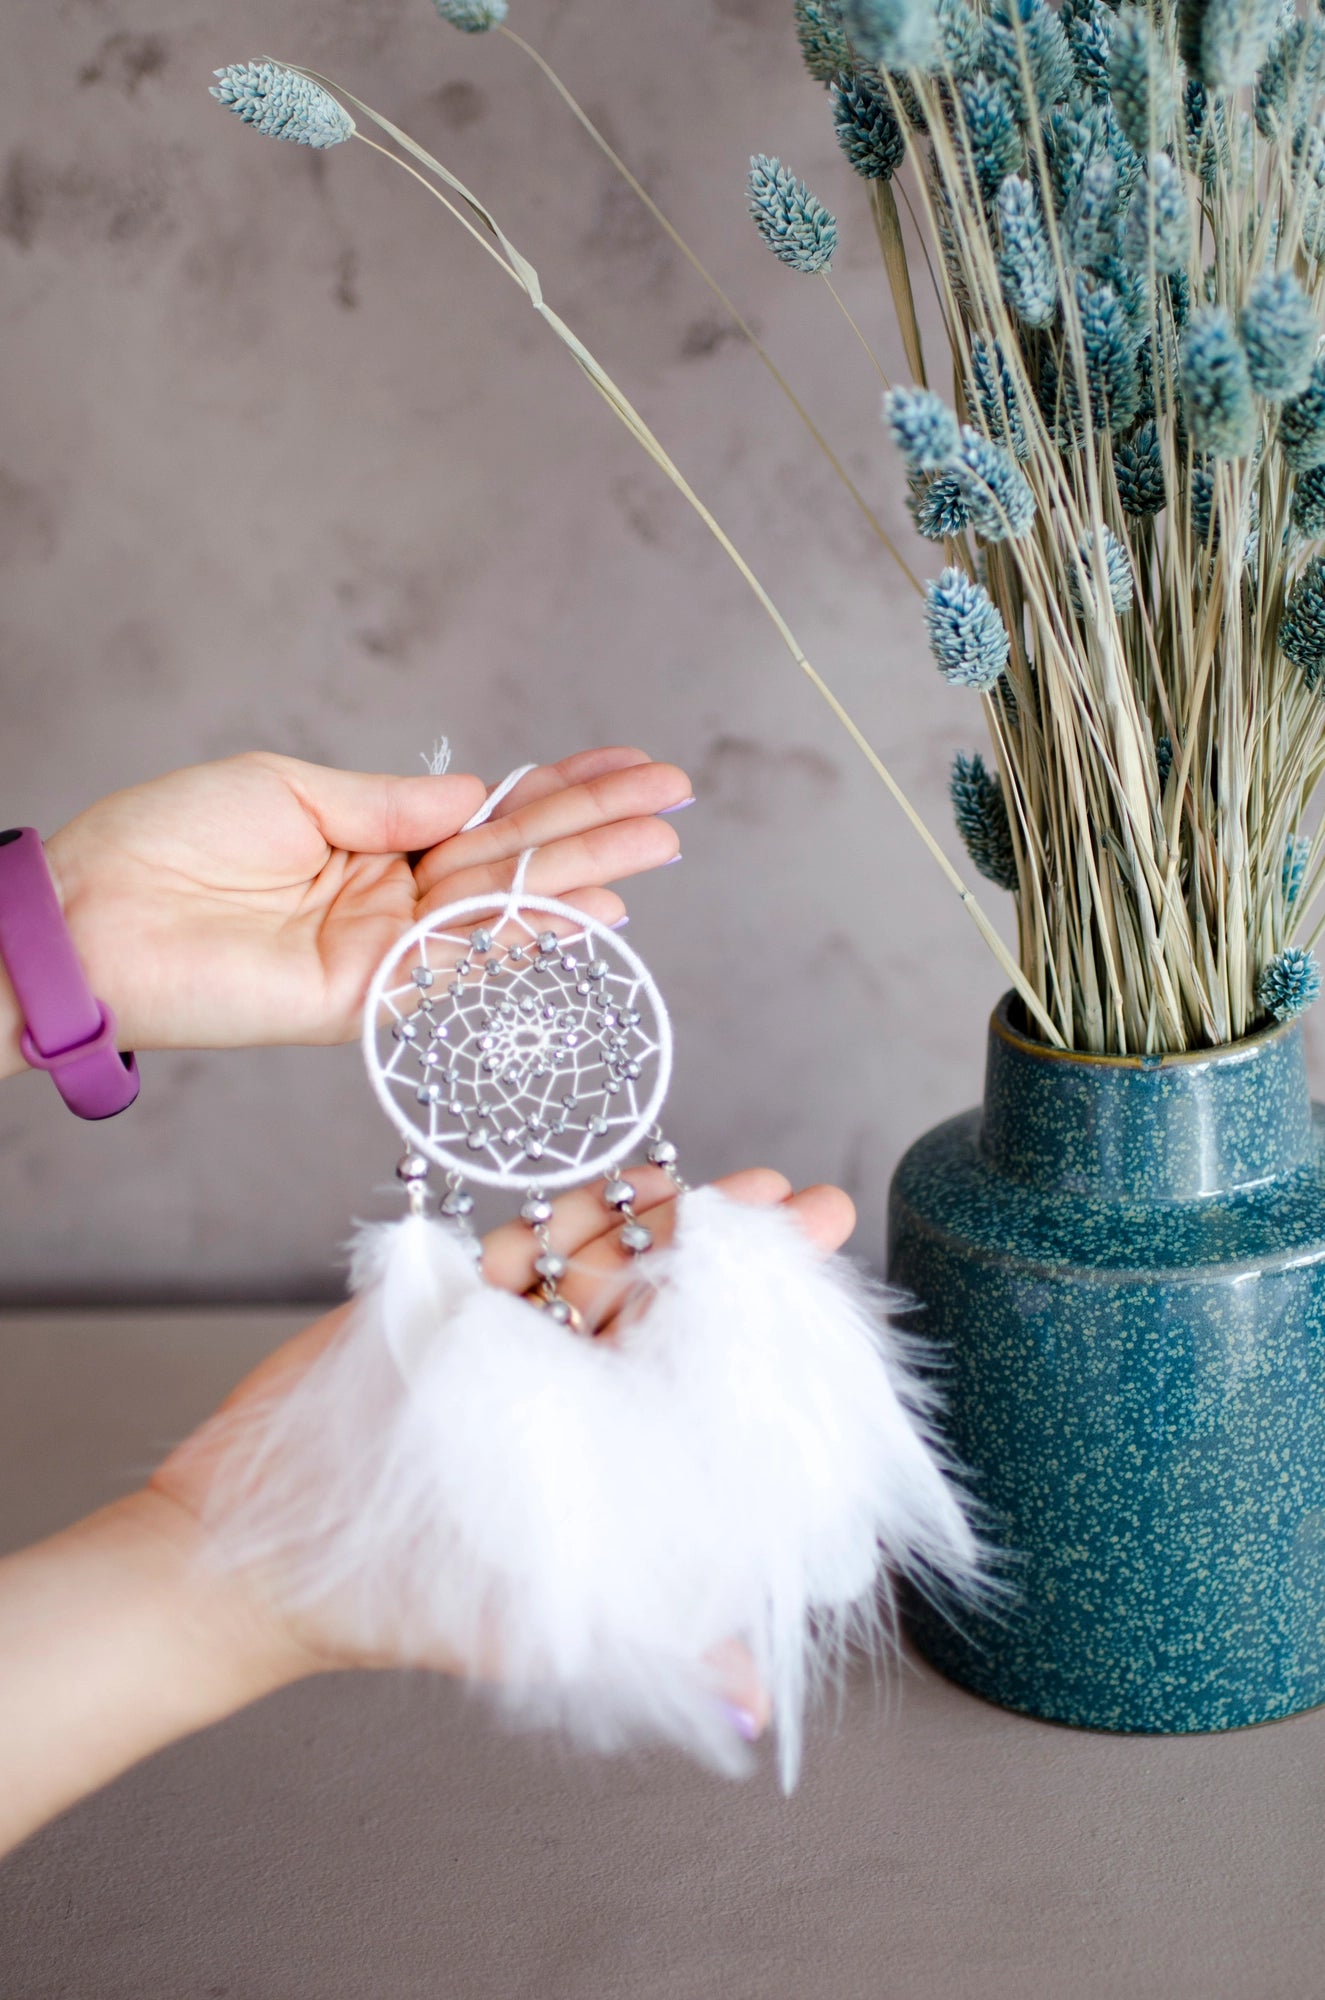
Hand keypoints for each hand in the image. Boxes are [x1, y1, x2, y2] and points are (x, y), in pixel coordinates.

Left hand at [0, 746, 689, 1075]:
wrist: (91, 913)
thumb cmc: (168, 841)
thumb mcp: (290, 789)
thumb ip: (391, 803)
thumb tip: (479, 793)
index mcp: (371, 839)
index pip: (487, 813)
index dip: (558, 786)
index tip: (628, 761)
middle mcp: (389, 898)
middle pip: (513, 859)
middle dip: (595, 826)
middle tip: (676, 799)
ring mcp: (383, 950)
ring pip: (504, 907)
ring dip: (585, 875)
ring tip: (661, 843)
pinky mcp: (364, 998)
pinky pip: (460, 965)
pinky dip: (527, 937)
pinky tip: (589, 913)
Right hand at [152, 1169, 856, 1710]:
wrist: (256, 1559)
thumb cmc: (404, 1606)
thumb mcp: (545, 1630)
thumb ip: (655, 1644)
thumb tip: (756, 1704)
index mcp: (605, 1449)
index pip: (704, 1376)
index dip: (765, 1328)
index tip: (822, 1288)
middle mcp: (566, 1390)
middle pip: (667, 1304)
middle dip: (739, 1252)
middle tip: (812, 1204)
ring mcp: (507, 1339)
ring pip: (598, 1262)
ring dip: (662, 1221)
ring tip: (736, 1187)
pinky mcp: (442, 1303)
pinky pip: (513, 1251)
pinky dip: (563, 1222)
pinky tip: (614, 1197)